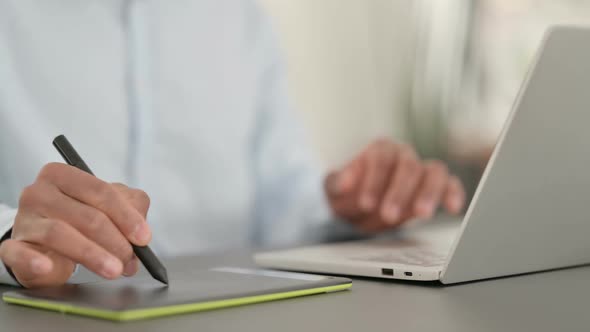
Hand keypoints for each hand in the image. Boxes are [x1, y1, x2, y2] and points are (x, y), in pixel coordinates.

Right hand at [0, 163, 151, 287]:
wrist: (44, 242)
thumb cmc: (80, 218)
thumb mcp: (109, 206)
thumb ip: (131, 209)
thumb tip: (141, 234)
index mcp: (64, 175)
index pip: (100, 191)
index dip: (126, 216)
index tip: (143, 237)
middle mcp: (40, 192)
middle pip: (85, 215)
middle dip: (114, 240)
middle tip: (129, 259)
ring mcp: (24, 219)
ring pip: (60, 234)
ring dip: (92, 255)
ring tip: (113, 270)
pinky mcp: (12, 246)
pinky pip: (20, 253)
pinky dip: (35, 261)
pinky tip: (50, 267)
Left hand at [325, 139, 465, 232]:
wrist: (362, 205)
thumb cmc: (350, 195)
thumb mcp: (336, 189)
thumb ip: (339, 184)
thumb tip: (346, 183)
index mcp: (380, 149)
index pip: (380, 157)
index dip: (374, 180)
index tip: (366, 203)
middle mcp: (404, 155)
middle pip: (408, 166)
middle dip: (399, 192)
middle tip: (389, 214)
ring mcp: (423, 169)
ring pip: (434, 172)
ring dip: (429, 193)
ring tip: (422, 214)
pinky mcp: (436, 185)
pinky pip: (450, 184)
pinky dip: (453, 194)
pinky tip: (454, 209)